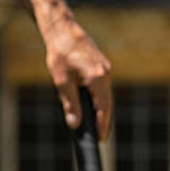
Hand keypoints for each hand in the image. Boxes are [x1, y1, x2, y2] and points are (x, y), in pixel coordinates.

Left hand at [44, 15, 113, 137]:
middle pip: (108, 104)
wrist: (63, 31)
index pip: (104, 108)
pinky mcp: (102, 66)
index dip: (102, 125)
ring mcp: (106, 69)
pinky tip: (92, 108)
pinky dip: (99, 100)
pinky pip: (103, 88)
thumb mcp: (62, 81)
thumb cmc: (60, 54)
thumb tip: (75, 124)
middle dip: (103, 121)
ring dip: (101, 110)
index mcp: (98, 78)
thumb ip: (70, 104)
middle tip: (98, 137)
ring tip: (95, 127)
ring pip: (106, 96)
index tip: (99, 139)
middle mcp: (106, 74)